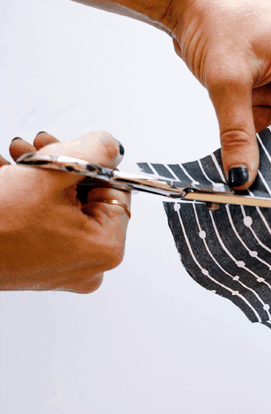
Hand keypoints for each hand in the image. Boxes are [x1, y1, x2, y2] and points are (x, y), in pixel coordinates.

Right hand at [0, 131, 130, 292]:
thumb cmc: (0, 227)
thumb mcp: (53, 172)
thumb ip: (94, 151)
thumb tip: (109, 144)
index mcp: (105, 249)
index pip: (117, 193)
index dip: (95, 163)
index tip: (74, 148)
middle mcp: (89, 266)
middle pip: (87, 199)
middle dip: (61, 166)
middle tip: (39, 148)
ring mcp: (64, 269)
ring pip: (63, 207)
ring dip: (41, 176)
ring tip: (19, 157)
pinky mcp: (40, 266)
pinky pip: (46, 223)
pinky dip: (30, 197)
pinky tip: (10, 176)